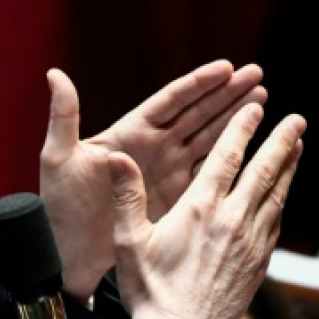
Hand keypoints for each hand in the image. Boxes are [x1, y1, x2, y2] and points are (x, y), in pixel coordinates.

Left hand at [39, 62, 266, 299]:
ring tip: (263, 100)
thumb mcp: (57, 158)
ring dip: (235, 120)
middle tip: (258, 75)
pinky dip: (231, 158)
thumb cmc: (59, 204)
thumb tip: (54, 73)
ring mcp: (168, 171)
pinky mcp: (177, 196)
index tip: (227, 68)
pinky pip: (209, 172)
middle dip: (228, 95)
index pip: (171, 101)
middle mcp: (153, 147)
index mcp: (129, 132)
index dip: (199, 84)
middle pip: (197, 113)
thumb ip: (63, 116)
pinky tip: (253, 146)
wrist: (69, 251)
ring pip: (209, 139)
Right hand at [108, 103, 304, 318]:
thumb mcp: (129, 241)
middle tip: (297, 119)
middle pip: (264, 170)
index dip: (243, 128)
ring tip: (298, 146)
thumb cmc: (150, 291)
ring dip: (288, 167)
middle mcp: (232, 220)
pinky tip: (282, 194)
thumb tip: (117, 156)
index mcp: (200, 208)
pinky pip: (275, 223)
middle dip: (281, 140)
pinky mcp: (259, 264)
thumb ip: (127, 195)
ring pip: (276, 195)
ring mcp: (251, 243)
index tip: (255, 108)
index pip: (227, 156)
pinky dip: (281, 200)